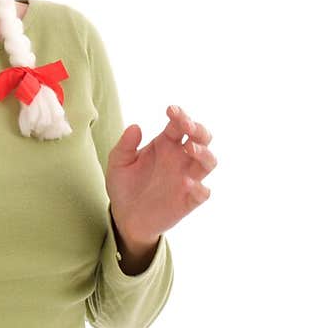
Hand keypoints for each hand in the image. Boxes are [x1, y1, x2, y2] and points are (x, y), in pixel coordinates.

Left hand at [106, 106, 216, 242]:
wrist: (124, 217)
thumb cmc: (123, 186)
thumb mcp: (118, 163)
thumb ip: (124, 145)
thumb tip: (135, 126)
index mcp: (165, 144)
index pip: (179, 124)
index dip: (180, 115)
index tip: (170, 110)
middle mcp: (180, 159)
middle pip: (202, 138)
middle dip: (198, 128)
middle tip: (186, 125)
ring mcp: (187, 179)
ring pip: (209, 162)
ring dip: (204, 153)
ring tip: (189, 148)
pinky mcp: (188, 201)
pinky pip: (203, 193)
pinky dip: (200, 187)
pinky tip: (187, 183)